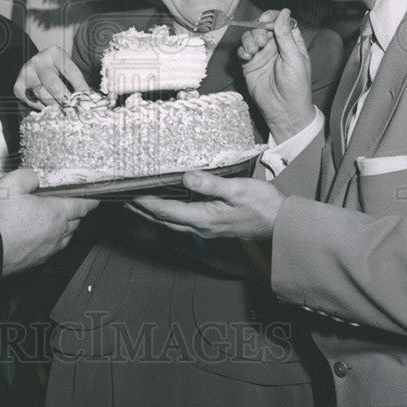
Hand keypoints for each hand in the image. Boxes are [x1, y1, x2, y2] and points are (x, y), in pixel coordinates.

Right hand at [0, 168, 98, 274]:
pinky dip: (50, 241)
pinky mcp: (34, 261)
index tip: (94, 198)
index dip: (90, 200)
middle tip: (69, 205)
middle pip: (75, 223)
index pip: (82, 205)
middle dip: (75, 213)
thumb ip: (28, 175)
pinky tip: (37, 235)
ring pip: (64, 238)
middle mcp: (55, 234)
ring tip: (53, 220)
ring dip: (64, 228)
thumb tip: (35, 178)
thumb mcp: (10, 182)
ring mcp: (46, 250)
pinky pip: (51, 249)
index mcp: (55, 214)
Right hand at [14, 46, 89, 106]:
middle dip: (65, 100)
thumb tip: (89, 98)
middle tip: (73, 109)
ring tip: (62, 111)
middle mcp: (39, 60)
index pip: (71, 72)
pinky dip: (38, 106)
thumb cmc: (56, 68)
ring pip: (42, 94)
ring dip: (53, 105)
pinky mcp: (18, 83)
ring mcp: (27, 72)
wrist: (36, 64)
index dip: (80, 87)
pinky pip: (28, 100)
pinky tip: (45, 107)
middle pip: (54, 84)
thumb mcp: (66, 67)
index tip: (86, 99)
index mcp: (55, 53)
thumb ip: (76, 80)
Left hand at [130, 170, 285, 241]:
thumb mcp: (237, 189)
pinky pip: (182, 222)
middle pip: (164, 221)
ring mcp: (206, 229)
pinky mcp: (212, 226)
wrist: (281, 223)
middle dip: (143, 211)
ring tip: (139, 203)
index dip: (146, 203)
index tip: (130, 194)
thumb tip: (185, 177)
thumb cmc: (262, 206)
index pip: (166, 211)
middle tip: (125, 199)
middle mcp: (201, 227)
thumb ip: (210, 184)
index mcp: (203, 218)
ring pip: (172, 223)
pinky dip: (168, 214)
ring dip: (153, 214)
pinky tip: (167, 207)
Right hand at [238, 8, 313, 141]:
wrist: (284, 110)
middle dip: (259, 29)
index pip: (281, 22)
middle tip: (261, 40)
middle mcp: (275, 47)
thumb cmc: (296, 86)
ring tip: (254, 51)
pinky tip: (247, 57)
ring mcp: (261, 56)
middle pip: (263, 27)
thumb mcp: (294, 58)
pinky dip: (242, 50)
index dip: (273, 17)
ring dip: (249, 40)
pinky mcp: (250, 65)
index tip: (265, 19)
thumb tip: (284, 12)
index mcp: (290, 43)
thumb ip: (286, 35)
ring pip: (250, 37)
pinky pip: (242, 51)